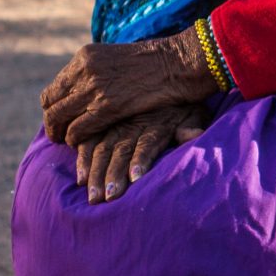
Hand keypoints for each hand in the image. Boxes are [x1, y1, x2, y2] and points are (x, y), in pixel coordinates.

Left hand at [41, 32, 211, 144]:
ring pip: (59, 117)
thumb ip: (95, 72)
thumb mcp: (115, 59)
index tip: (59, 117)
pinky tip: (79, 144)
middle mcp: (84, 70)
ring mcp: (94, 88)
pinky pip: (78, 128)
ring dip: (58, 133)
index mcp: (84, 57)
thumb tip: (81, 88)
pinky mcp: (106, 107)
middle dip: (52, 122)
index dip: (53, 106)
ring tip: (63, 142)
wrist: (177, 62)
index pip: (54, 87)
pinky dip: (74, 139)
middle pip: (51, 102)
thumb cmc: (152, 64)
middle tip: (56, 135)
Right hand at [71, 102, 205, 202]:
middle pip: (121, 152)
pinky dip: (84, 158)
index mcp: (156, 124)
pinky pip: (89, 140)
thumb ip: (192, 125)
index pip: (147, 144)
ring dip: (96, 173)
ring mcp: (117, 124)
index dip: (141, 161)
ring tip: (93, 196)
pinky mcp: (105, 123)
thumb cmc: (182, 104)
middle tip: (105, 199)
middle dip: (111, 176)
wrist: (165, 76)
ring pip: (103, 149)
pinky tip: (80, 176)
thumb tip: (194, 135)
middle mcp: (134, 125)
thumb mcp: (194, 112)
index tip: (135, 179)